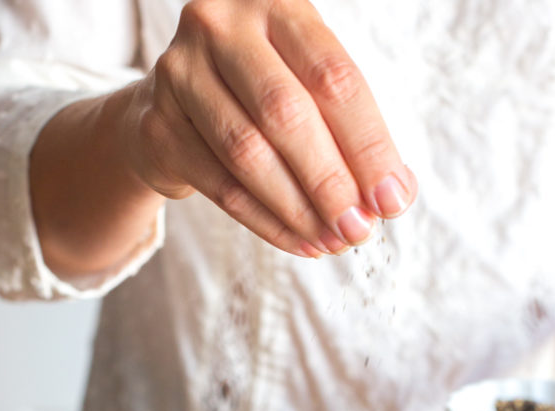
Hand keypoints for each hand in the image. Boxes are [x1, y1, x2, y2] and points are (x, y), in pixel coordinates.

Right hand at [124, 0, 416, 256]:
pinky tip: (302, 242)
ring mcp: (180, 72)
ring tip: (333, 242)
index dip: (368, 144)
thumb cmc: (260, 95)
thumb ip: (352, 133)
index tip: (392, 198)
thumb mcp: (309, 91)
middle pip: (286, 114)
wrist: (173, 106)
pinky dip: (268, 223)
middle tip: (360, 229)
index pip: (333, 77)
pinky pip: (221, 187)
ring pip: (248, 154)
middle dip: (331, 182)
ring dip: (299, 209)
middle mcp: (221, 26)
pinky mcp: (158, 125)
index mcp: (275, 4)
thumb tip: (396, 193)